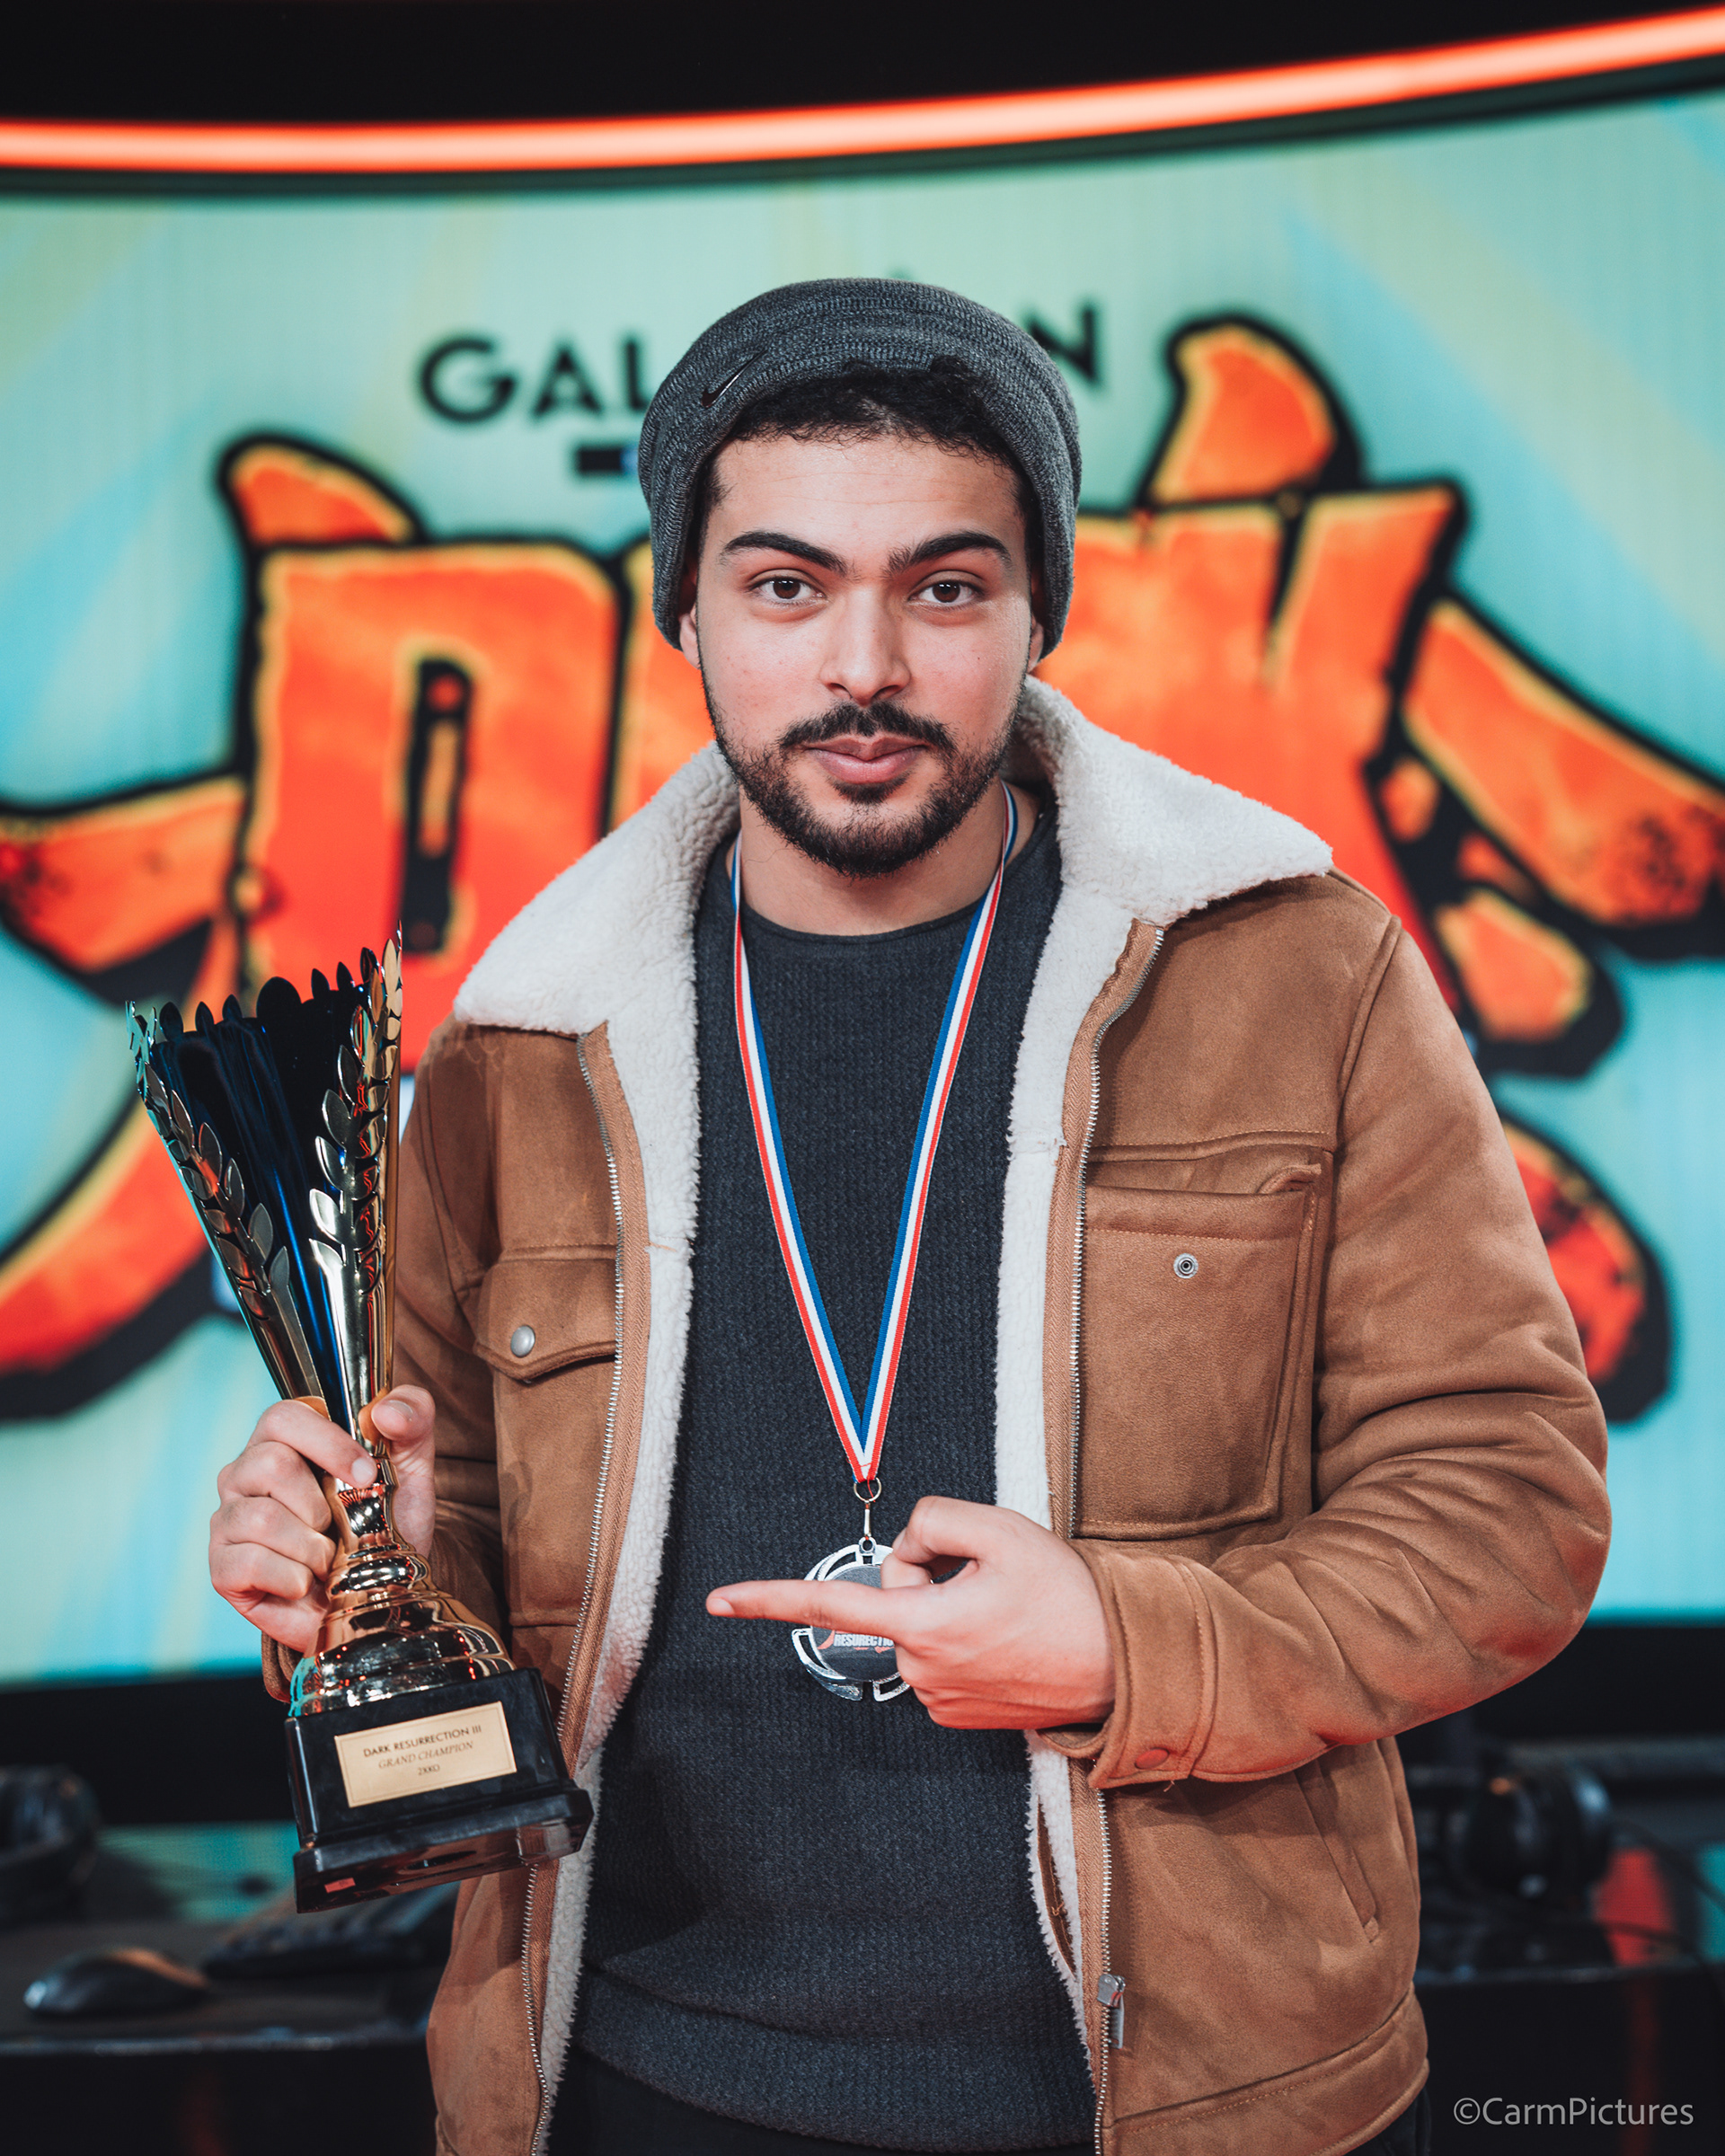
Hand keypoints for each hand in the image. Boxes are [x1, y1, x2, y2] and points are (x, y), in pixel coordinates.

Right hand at [208, 1388, 436, 1655]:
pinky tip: (305, 1583)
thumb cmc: (383, 1528)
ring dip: (312, 1547)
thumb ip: (412, 1419)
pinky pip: (249, 1563)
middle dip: (320, 1503)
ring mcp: (228, 1519)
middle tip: (341, 1526)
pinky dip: (292, 1579)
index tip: (366, 1475)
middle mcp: (245, 1473)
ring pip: (260, 1517)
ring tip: (327, 1559)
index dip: (328, 1444)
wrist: (372, 1600)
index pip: (284, 1417)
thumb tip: (386, 1411)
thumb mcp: (410, 1470)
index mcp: (284, 1440)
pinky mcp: (222, 1567)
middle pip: (269, 1463)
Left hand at [707, 1496, 1114, 1728]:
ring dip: (950, 1606)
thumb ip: (932, 1520)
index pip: (830, 1604)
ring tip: (1010, 1610)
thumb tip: (907, 1547)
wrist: (1122, 1663)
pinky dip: (964, 1634)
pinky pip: (939, 1651)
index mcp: (924, 1626)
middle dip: (928, 1574)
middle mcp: (922, 1670)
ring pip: (917, 1624)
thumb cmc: (1067, 1598)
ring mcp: (939, 1697)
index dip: (768, 1598)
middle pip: (893, 1595)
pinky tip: (1008, 1634)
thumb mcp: (1000, 1529)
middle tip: (992, 1576)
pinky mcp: (958, 1711)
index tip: (720, 1601)